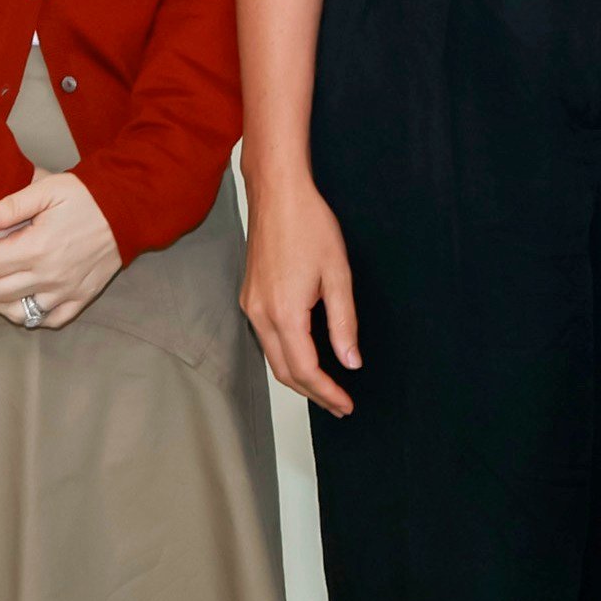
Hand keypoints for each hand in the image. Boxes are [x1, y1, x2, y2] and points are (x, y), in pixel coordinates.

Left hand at [0, 170, 125, 332]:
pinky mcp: (82, 298)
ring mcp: (66, 291)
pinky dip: (31, 314)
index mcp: (36, 247)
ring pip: (15, 312)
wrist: (129, 209)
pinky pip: (48, 320)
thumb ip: (8, 206)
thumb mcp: (46, 190)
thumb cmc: (86, 196)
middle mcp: (49, 275)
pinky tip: (25, 297)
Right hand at [240, 174, 360, 412]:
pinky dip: (287, 356)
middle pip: (284, 371)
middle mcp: (260, 315)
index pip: (306, 370)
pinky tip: (307, 356)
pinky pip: (266, 338)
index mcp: (284, 313)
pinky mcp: (249, 297)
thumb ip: (343, 324)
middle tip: (340, 405)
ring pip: (273, 357)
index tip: (347, 406)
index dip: (327, 393)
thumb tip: (350, 362)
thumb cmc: (310, 226)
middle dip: (313, 393)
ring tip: (327, 388)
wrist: (277, 194)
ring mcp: (250, 306)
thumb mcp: (338, 275)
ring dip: (299, 377)